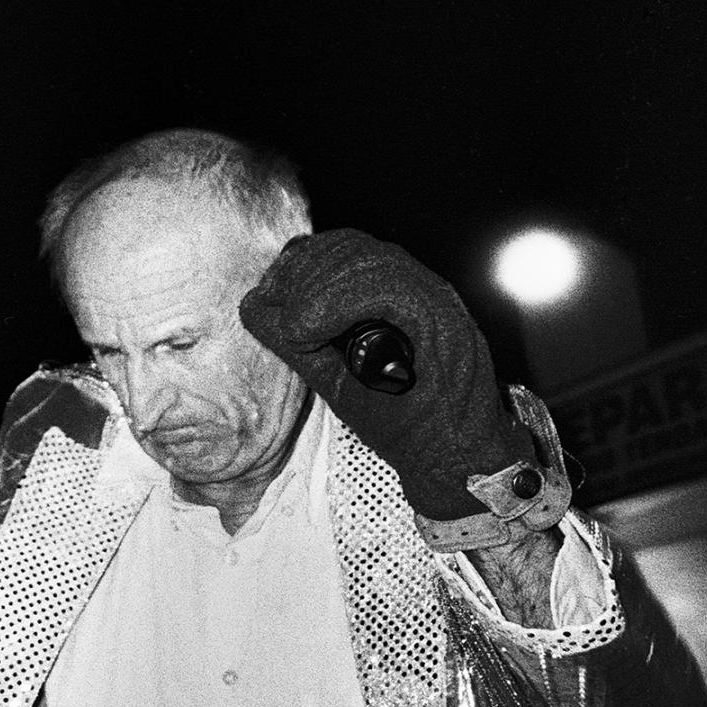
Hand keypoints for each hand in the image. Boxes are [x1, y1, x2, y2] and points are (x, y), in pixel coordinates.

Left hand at [238, 229, 531, 523]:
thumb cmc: (400, 419)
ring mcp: (434, 301)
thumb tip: (253, 304)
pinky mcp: (443, 321)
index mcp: (397, 292)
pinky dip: (336, 304)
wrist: (453, 460)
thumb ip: (297, 338)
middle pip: (351, 246)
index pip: (343, 246)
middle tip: (281, 315)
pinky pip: (385, 289)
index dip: (299, 262)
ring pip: (367, 261)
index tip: (270, 294)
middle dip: (302, 273)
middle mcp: (419, 286)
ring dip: (316, 290)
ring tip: (297, 330)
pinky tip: (310, 329)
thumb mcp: (331, 374)